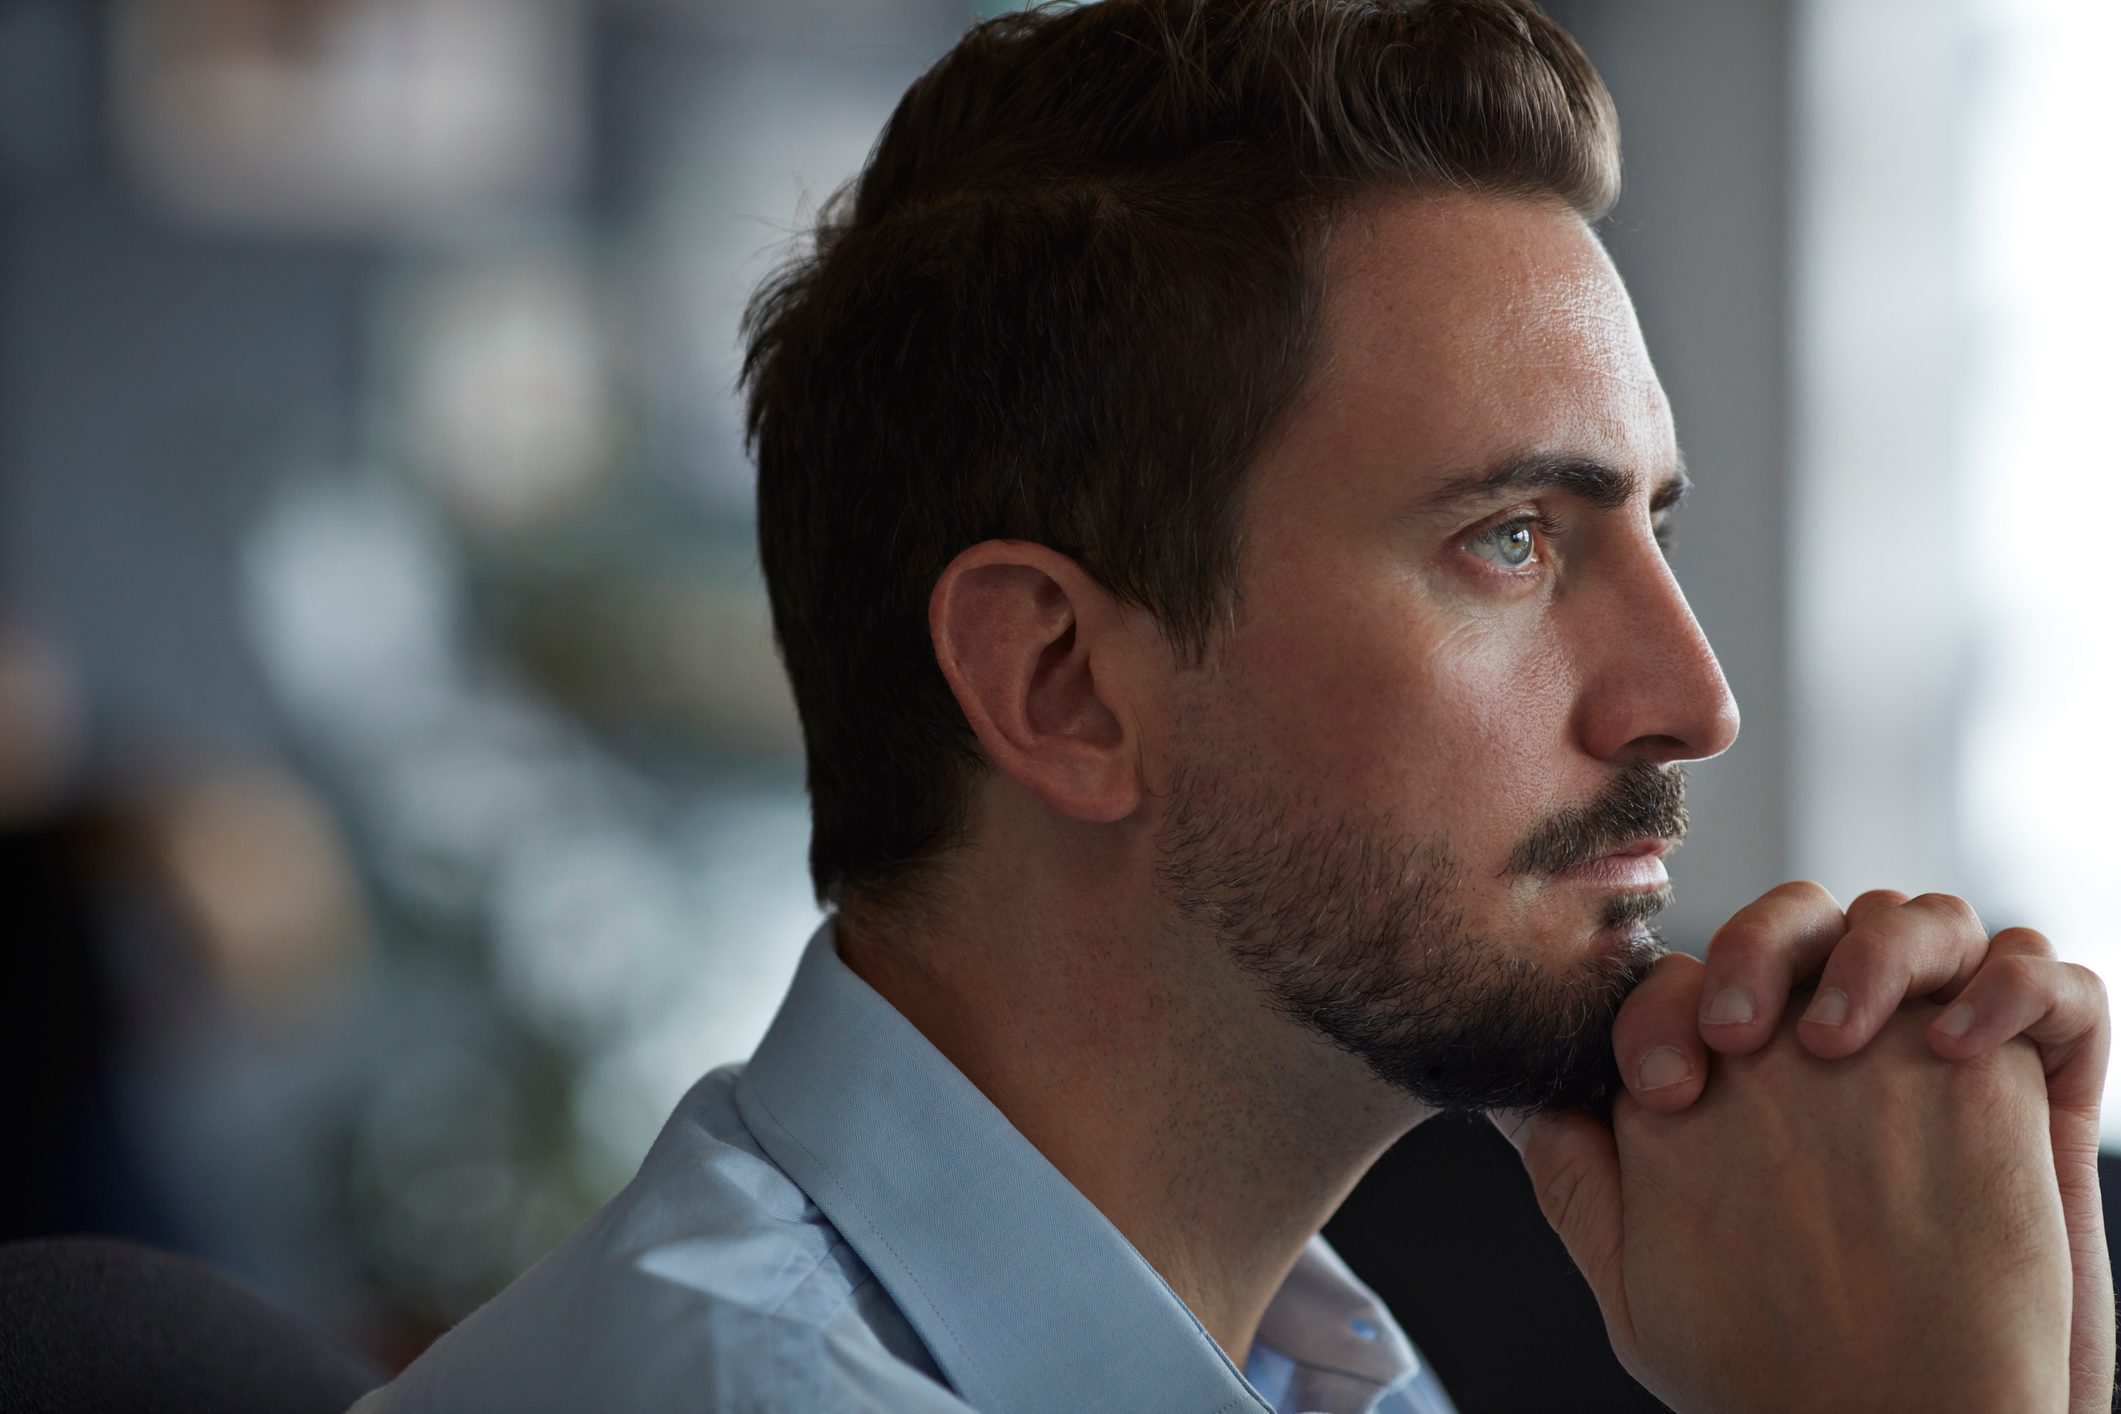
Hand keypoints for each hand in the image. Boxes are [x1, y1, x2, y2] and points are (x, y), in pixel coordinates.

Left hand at [1605, 882, 2112, 1412]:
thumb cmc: (1772, 1365)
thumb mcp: (1646, 1281)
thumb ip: (1581, 1180)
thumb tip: (1519, 1097)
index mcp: (1741, 1075)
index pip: (1691, 981)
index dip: (1664, 1010)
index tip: (1663, 1087)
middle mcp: (1834, 1046)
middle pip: (1800, 921)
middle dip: (1762, 948)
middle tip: (1739, 1034)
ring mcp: (1937, 1051)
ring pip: (1920, 923)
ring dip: (1878, 953)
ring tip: (1837, 1039)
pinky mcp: (2034, 1079)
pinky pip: (2046, 981)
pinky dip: (2011, 987)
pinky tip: (1955, 1049)